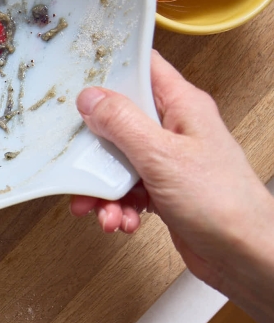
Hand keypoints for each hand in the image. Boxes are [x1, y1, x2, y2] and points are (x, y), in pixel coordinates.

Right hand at [70, 50, 273, 322]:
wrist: (243, 253)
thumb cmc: (222, 202)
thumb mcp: (161, 156)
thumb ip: (123, 123)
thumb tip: (92, 97)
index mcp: (183, 107)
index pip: (145, 69)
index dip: (113, 69)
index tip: (80, 80)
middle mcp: (176, 130)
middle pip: (120, 122)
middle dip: (95, 149)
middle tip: (79, 163)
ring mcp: (169, 162)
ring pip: (118, 163)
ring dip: (103, 189)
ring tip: (102, 208)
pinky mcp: (163, 191)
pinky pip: (126, 191)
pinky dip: (118, 207)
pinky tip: (121, 221)